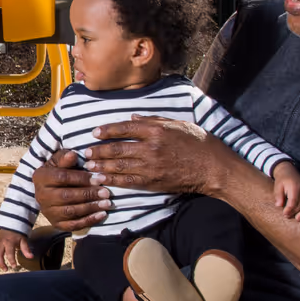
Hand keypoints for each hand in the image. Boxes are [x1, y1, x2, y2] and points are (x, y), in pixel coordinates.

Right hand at [0, 228, 32, 271]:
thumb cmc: (17, 235)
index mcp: (9, 241)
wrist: (11, 226)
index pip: (9, 252)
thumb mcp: (23, 240)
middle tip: (6, 270)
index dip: (11, 260)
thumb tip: (31, 257)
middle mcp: (1, 242)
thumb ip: (26, 249)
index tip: (14, 266)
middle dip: (1, 262)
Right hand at [33, 147, 109, 232]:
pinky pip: (73, 225)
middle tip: (106, 192)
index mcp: (41, 177)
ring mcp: (48, 212)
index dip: (81, 178)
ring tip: (107, 203)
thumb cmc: (58, 171)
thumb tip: (73, 155)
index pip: (62, 177)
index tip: (99, 178)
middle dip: (88, 194)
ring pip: (70, 211)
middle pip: (66, 196)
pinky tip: (102, 214)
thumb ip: (65, 158)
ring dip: (91, 208)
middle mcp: (41, 196)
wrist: (49, 191)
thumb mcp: (59, 161)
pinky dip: (88, 221)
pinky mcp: (56, 224)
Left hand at [81, 117, 231, 197]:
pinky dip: (113, 180)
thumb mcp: (178, 124)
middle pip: (118, 148)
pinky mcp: (153, 182)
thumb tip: (133, 119)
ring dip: (101, 166)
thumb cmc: (199, 143)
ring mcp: (151, 166)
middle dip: (99, 150)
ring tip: (89, 165)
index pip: (125, 129)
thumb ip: (154, 120)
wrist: (213, 169)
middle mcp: (151, 148)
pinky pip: (128, 181)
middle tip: (86, 151)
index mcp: (156, 131)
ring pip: (119, 166)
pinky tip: (101, 180)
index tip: (95, 132)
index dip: (108, 130)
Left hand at [272, 164, 299, 220]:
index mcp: (295, 186)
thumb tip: (279, 205)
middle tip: (287, 217)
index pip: (294, 200)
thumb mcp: (277, 186)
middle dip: (295, 212)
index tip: (285, 214)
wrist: (289, 171)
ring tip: (298, 218)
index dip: (290, 209)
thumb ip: (278, 195)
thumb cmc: (282, 180)